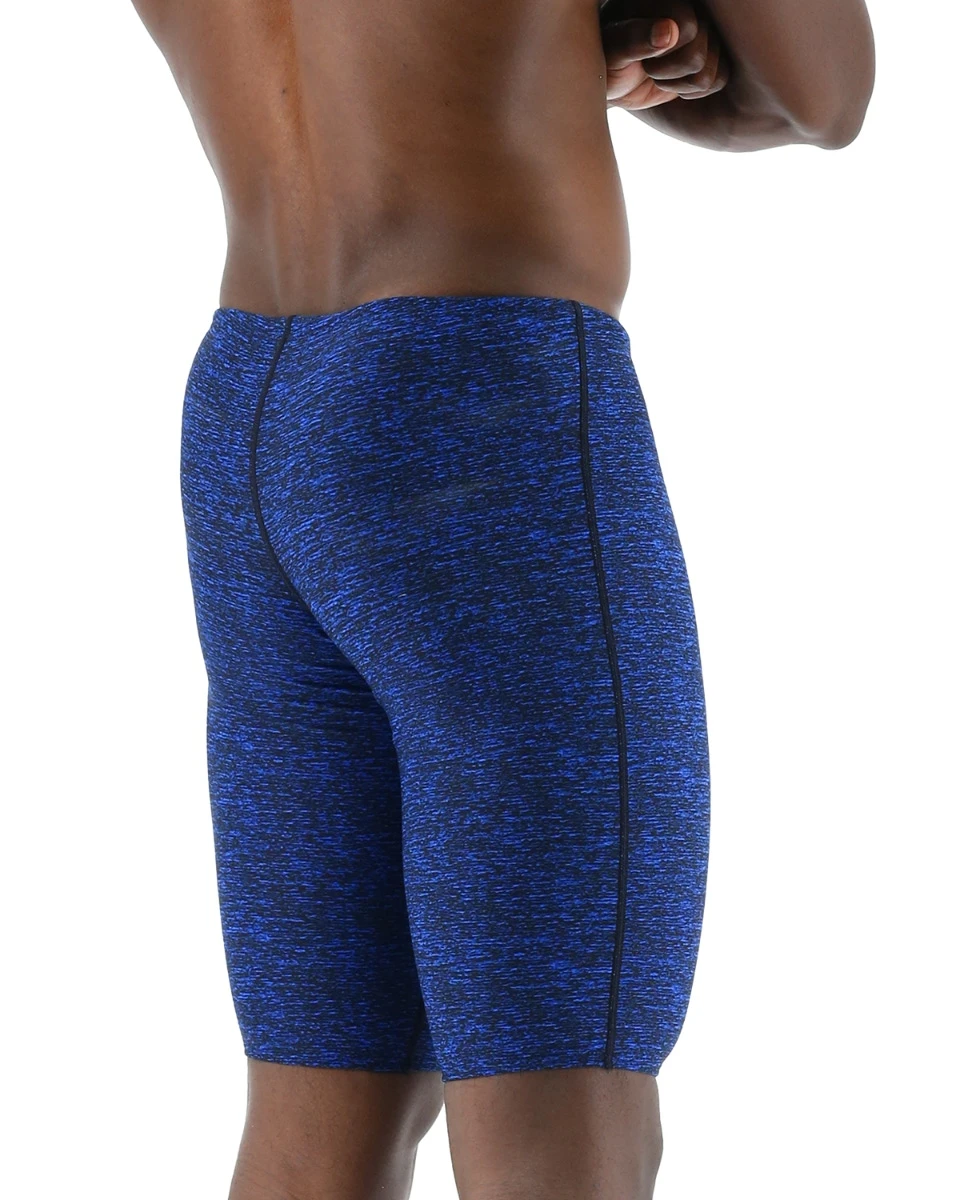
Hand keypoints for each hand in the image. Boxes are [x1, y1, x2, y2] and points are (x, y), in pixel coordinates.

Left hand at [602, 2, 730, 110]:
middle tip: (647, 66)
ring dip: (679, 83)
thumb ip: (633, 38)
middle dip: (669, 70)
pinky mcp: (712, 54)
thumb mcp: (611, 50)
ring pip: (710, 71)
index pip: (688, 27)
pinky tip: (674, 82)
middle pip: (699, 53)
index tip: (639, 51)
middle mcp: (691, 7)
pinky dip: (693, 90)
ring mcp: (705, 31)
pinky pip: (719, 79)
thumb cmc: (606, 60)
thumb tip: (670, 31)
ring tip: (657, 73)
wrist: (612, 78)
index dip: (663, 50)